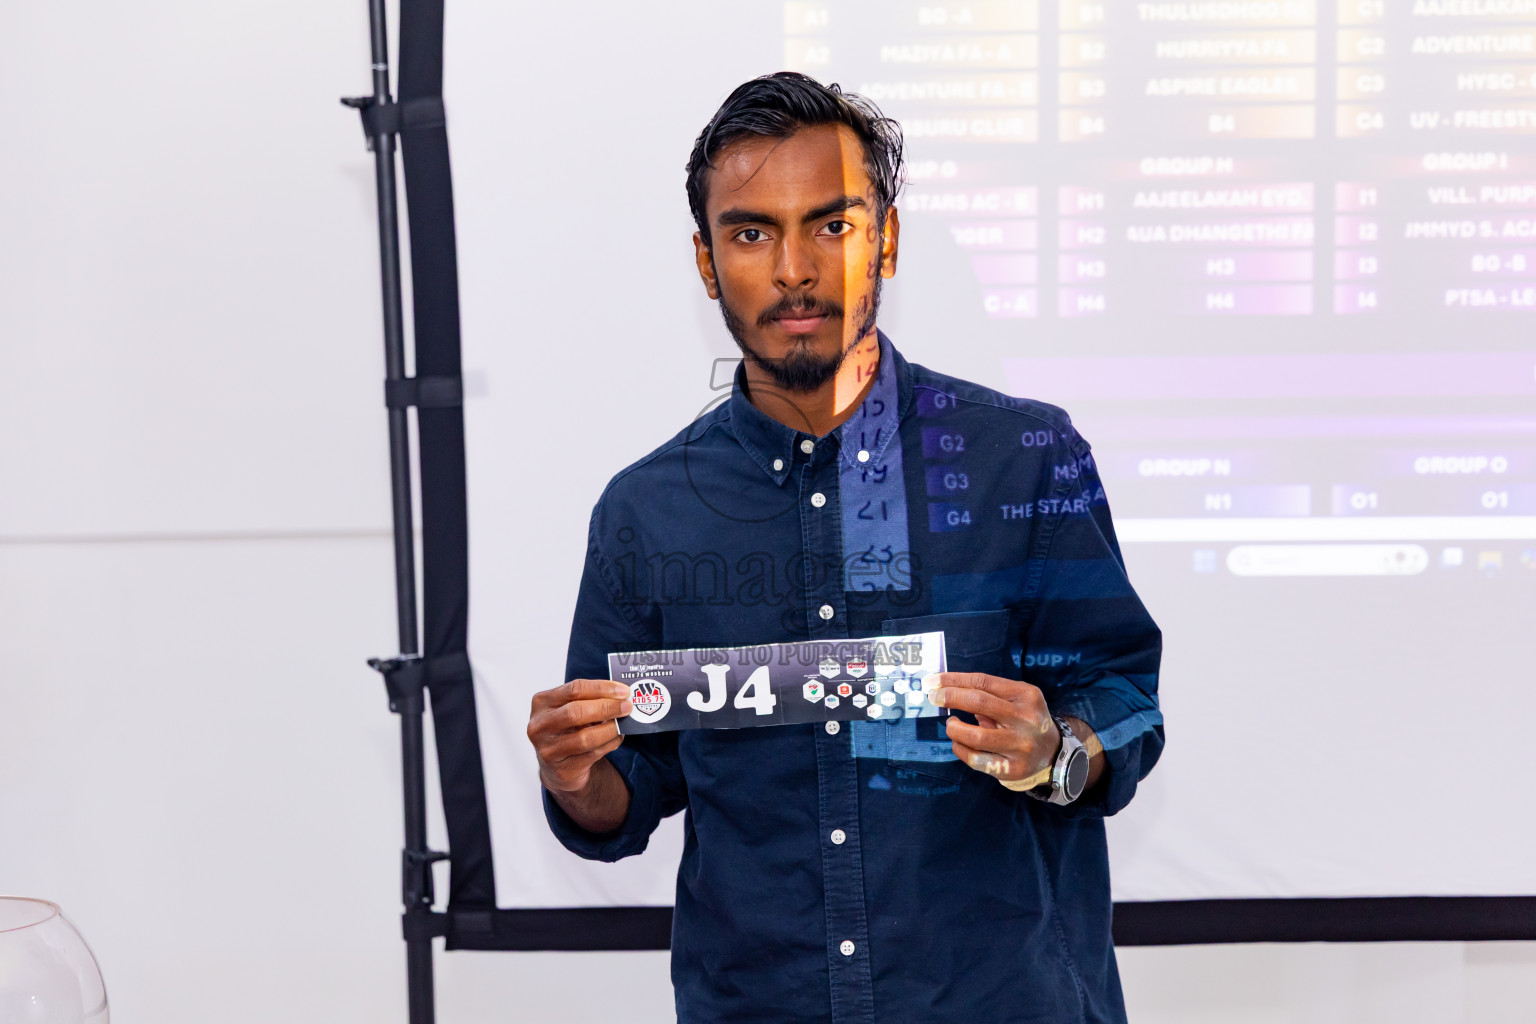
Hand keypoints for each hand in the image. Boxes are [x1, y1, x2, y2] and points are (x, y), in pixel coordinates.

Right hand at [527, 679, 631, 793]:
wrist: (558, 767)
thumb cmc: (567, 730)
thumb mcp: (570, 710)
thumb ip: (589, 700)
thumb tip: (621, 696)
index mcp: (542, 703)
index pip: (574, 689)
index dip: (602, 688)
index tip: (624, 690)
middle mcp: (540, 726)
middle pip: (576, 712)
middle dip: (607, 707)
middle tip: (627, 706)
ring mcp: (548, 749)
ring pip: (585, 737)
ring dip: (610, 729)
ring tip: (623, 723)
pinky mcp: (561, 769)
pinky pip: (592, 754)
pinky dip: (610, 744)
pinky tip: (618, 737)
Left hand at [930, 672, 1059, 785]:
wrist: (1052, 753)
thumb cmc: (1024, 720)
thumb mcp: (1015, 700)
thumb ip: (987, 693)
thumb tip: (945, 687)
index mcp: (1026, 695)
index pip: (983, 682)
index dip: (954, 680)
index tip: (933, 681)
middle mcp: (1026, 719)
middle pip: (979, 702)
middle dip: (950, 697)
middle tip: (934, 698)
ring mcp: (1020, 746)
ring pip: (975, 736)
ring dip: (954, 728)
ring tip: (951, 725)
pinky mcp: (1012, 768)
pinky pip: (975, 759)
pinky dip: (960, 749)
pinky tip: (958, 743)